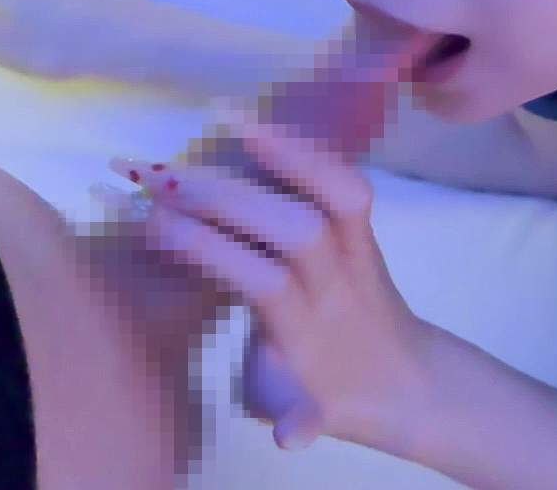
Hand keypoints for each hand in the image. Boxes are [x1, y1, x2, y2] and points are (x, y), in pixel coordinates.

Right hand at [127, 106, 437, 452]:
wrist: (406, 377)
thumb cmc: (328, 393)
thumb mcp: (303, 414)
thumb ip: (292, 415)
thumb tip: (289, 437)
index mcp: (314, 332)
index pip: (264, 281)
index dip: (211, 251)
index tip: (151, 226)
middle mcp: (342, 283)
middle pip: (296, 230)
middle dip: (227, 200)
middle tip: (156, 178)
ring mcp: (360, 250)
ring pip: (336, 195)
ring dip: (280, 153)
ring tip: (221, 119)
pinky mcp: (366, 226)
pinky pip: (345, 178)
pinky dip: (303, 146)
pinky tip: (254, 119)